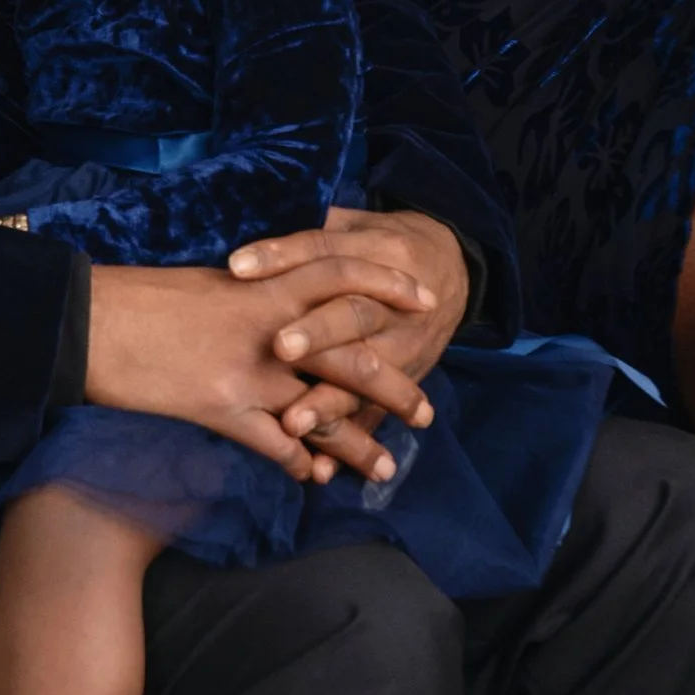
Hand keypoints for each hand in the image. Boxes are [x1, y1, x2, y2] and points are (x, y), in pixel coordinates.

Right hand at [86, 257, 432, 479]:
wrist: (87, 320)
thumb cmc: (139, 299)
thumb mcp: (206, 286)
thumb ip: (252, 297)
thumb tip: (280, 306)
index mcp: (265, 286)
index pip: (345, 275)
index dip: (390, 288)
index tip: (424, 306)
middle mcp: (269, 329)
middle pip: (354, 357)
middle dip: (396, 389)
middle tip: (427, 414)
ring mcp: (249, 373)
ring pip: (324, 412)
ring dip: (359, 444)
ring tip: (387, 469)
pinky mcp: (221, 410)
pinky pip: (276, 446)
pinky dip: (300, 463)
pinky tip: (315, 477)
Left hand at [227, 207, 463, 483]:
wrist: (457, 269)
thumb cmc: (386, 245)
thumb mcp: (360, 224)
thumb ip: (318, 232)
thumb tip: (264, 236)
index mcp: (377, 251)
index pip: (324, 252)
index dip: (282, 257)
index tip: (237, 267)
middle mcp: (392, 300)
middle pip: (352, 314)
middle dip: (318, 334)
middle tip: (280, 349)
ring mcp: (403, 345)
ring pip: (367, 372)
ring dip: (331, 401)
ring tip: (294, 425)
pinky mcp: (405, 379)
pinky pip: (377, 414)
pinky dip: (353, 443)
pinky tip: (322, 469)